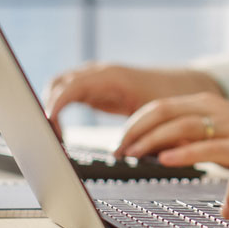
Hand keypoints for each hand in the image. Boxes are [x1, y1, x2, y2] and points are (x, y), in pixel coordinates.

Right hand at [42, 63, 217, 133]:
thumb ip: (140, 134)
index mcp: (112, 77)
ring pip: (59, 87)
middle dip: (48, 108)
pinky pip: (67, 93)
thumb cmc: (169, 98)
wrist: (181, 85)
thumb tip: (123, 154)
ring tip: (55, 138)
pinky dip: (58, 108)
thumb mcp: (155, 117)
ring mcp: (95, 78)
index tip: (47, 122)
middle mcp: (100, 73)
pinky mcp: (95, 87)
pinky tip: (62, 131)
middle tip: (50, 138)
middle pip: (59, 84)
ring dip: (51, 108)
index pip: (73, 86)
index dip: (56, 104)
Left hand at [117, 92, 228, 167]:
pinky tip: (165, 161)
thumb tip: (151, 145)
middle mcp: (214, 109)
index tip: (120, 142)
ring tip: (134, 156)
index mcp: (205, 102)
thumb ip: (186, 133)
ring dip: (151, 142)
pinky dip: (182, 153)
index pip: (159, 106)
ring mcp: (228, 126)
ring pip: (180, 127)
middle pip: (164, 112)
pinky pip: (206, 148)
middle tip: (120, 151)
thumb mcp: (215, 128)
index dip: (134, 123)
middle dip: (136, 132)